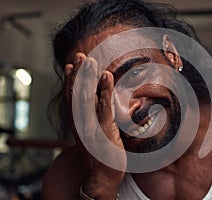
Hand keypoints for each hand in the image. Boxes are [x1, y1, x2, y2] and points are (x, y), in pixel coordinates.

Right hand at [64, 52, 125, 197]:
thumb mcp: (91, 137)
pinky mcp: (103, 129)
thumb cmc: (99, 156)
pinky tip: (106, 76)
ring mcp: (90, 126)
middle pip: (76, 94)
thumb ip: (91, 121)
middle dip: (78, 74)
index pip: (71, 98)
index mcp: (77, 123)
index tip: (71, 65)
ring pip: (87, 97)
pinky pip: (103, 105)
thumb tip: (97, 106)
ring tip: (91, 61)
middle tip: (81, 56)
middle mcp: (80, 123)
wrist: (101, 177)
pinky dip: (104, 89)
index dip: (71, 81)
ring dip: (89, 77)